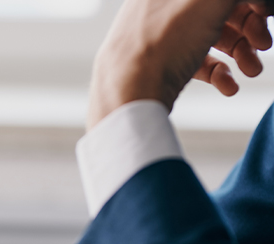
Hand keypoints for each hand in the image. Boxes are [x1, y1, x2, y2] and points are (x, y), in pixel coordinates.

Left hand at [87, 0, 271, 128]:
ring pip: (212, 37)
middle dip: (250, 27)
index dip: (249, 1)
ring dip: (241, 53)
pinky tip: (229, 87)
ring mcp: (160, 36)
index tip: (266, 12)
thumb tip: (255, 1)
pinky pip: (197, 64)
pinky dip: (219, 74)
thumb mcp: (211, 0)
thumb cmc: (163, 41)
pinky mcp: (160, 66)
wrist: (127, 92)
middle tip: (264, 44)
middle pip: (220, 9)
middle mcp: (162, 6)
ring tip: (252, 70)